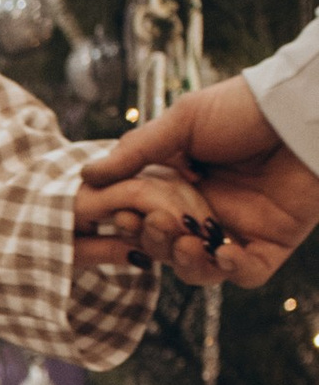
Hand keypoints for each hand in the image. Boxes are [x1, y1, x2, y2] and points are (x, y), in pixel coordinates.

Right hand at [80, 81, 318, 291]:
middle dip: (156, 242)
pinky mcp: (271, 243)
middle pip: (166, 248)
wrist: (301, 112)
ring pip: (200, 269)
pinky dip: (230, 271)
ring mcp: (238, 230)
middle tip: (159, 222)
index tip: (124, 215)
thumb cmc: (244, 108)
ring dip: (187, 263)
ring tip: (189, 242)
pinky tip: (225, 253)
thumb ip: (136, 151)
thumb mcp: (182, 122)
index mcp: (182, 184)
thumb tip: (87, 176)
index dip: (132, 223)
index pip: (145, 218)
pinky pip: (245, 275)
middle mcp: (207, 210)